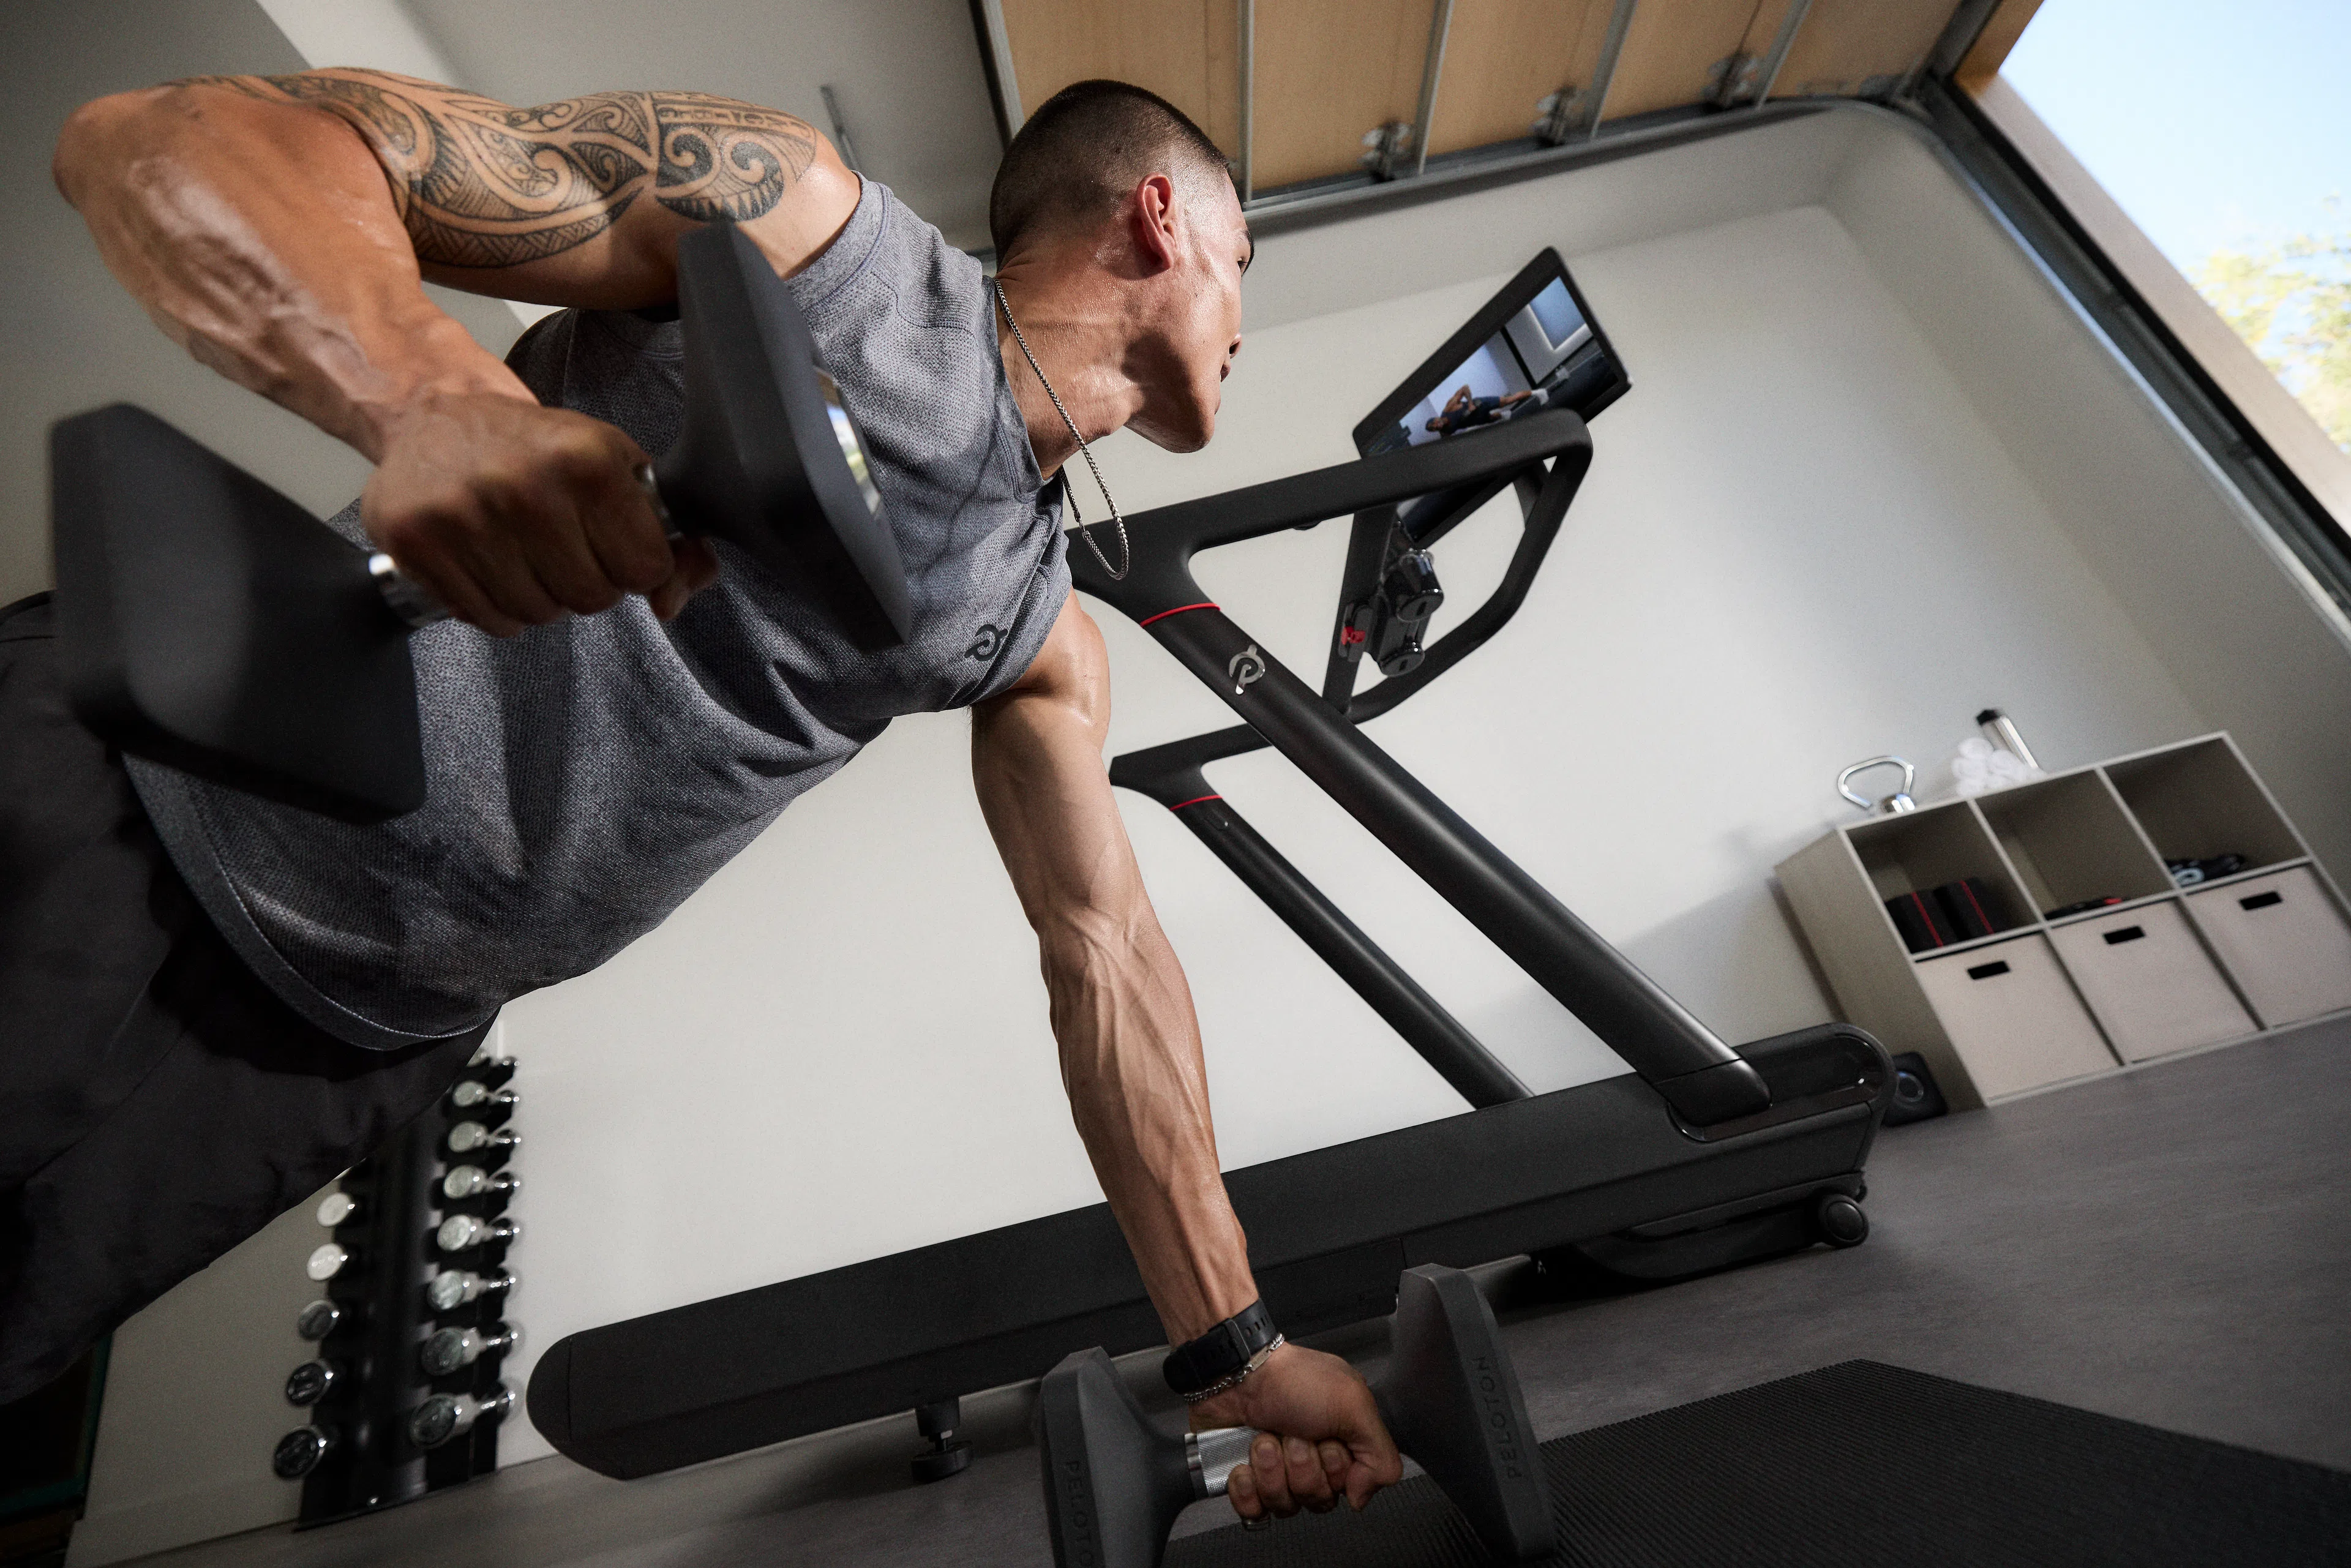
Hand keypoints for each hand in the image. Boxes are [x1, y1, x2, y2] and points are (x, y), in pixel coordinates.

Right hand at [362, 391, 718, 635]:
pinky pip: (489, 619)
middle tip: (564, 545)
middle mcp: (525, 489)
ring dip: (541, 596)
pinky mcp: (417, 544)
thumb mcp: (617, 468)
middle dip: (588, 582)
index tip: (616, 544)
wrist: (435, 412)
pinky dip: (498, 605)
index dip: (637, 565)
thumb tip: (671, 603)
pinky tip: (490, 563)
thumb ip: (669, 537)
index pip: (645, 569)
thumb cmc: (536, 447)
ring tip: (523, 550)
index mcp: (586, 462)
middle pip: (592, 598)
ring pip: (539, 614)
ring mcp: (466, 518)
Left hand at [1188, 1342, 1402, 1521]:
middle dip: (1302, 1466)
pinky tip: (1244, 1466)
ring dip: (1272, 1469)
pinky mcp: (1249, 1480)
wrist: (1237, 1372)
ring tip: (1266, 1437)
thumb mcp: (1353, 1404)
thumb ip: (1380, 1456)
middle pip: (1317, 1499)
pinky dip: (1246, 1489)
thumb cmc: (1292, 1379)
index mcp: (1343, 1445)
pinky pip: (1253, 1510)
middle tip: (1294, 1432)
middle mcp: (1313, 1461)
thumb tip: (1361, 1498)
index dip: (1334, 1469)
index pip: (1348, 1489)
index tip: (1326, 1439)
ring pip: (1285, 1505)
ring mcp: (1279, 1472)